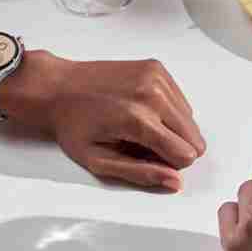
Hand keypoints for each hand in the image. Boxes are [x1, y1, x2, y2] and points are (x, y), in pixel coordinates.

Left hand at [0, 41, 205, 191]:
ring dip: (171, 129)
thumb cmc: (72, 125)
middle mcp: (152, 95)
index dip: (168, 165)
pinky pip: (181, 101)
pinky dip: (168, 111)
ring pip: (190, 120)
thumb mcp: (99, 161)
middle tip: (141, 145)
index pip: (185, 155)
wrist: (57, 87)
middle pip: (194, 138)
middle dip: (174, 148)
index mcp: (138, 120)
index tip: (145, 159)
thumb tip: (175, 182)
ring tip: (139, 126)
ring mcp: (156, 78)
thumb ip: (140, 173)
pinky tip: (142, 110)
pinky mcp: (156, 68)